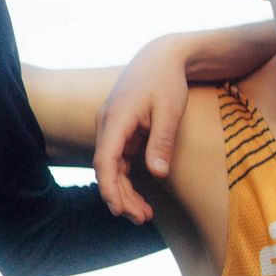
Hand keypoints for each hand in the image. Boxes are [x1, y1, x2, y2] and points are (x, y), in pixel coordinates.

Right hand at [94, 36, 190, 222]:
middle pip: (106, 169)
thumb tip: (157, 174)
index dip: (110, 188)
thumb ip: (162, 142)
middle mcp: (107, 124)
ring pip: (111, 168)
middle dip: (120, 197)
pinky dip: (127, 180)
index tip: (119, 210)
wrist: (161, 56)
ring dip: (124, 192)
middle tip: (142, 219)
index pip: (105, 161)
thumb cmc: (166, 80)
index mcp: (116, 119)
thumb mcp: (170, 110)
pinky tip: (140, 198)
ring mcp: (111, 128)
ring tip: (144, 216)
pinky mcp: (120, 131)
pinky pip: (118, 161)